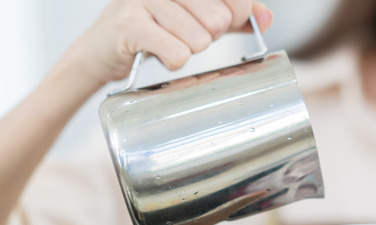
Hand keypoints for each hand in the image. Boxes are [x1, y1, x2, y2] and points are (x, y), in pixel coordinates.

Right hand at [72, 0, 272, 84]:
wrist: (102, 49)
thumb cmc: (154, 29)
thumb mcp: (198, 18)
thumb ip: (234, 16)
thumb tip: (266, 17)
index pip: (234, 0)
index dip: (234, 17)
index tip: (215, 23)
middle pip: (219, 20)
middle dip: (207, 37)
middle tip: (183, 34)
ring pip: (199, 40)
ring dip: (186, 50)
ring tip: (166, 42)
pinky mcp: (129, 24)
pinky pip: (177, 54)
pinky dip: (172, 61)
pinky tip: (157, 53)